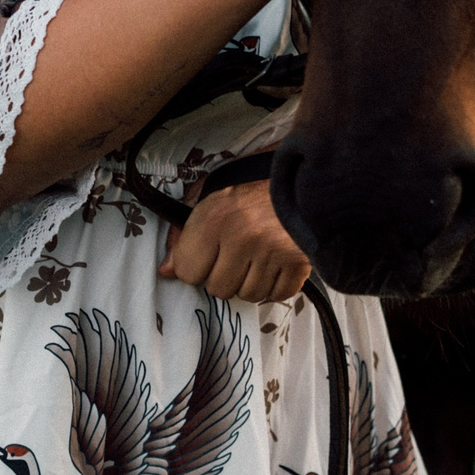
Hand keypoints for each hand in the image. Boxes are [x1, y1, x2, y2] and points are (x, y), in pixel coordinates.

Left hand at [157, 180, 310, 303]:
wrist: (306, 180)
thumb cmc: (255, 187)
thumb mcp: (212, 196)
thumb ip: (184, 233)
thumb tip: (167, 270)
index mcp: (216, 217)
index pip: (187, 271)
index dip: (195, 264)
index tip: (207, 253)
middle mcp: (243, 238)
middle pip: (218, 288)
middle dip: (224, 274)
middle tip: (237, 251)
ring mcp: (272, 254)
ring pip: (248, 295)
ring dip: (251, 280)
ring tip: (259, 254)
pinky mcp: (298, 265)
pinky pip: (276, 295)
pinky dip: (276, 284)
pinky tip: (276, 262)